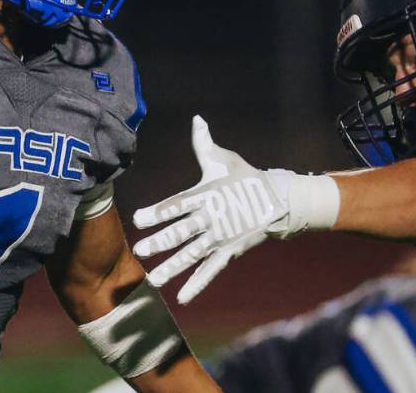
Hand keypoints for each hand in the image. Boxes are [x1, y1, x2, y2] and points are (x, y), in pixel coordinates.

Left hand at [132, 116, 338, 303]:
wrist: (277, 199)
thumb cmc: (244, 177)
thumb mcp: (223, 159)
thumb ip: (204, 143)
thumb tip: (196, 118)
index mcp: (205, 195)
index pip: (176, 205)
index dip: (157, 212)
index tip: (138, 219)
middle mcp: (211, 218)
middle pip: (181, 233)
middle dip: (160, 242)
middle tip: (139, 251)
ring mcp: (220, 238)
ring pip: (192, 256)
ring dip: (172, 269)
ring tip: (153, 280)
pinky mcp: (229, 251)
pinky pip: (211, 271)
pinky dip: (197, 285)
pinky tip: (182, 298)